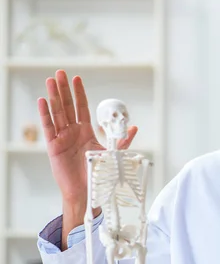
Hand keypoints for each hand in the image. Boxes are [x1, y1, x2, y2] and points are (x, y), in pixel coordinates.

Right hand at [38, 70, 136, 220]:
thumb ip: (121, 139)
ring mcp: (62, 138)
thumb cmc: (99, 174)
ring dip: (54, 96)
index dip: (80, 93)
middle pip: (67, 106)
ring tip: (50, 80)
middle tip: (60, 72)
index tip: (77, 79)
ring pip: (57, 113)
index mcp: (86, 132)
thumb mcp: (113, 154)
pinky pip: (49, 127)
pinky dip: (46, 114)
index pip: (82, 107)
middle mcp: (73, 132)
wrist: (88, 191)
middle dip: (64, 89)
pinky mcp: (54, 146)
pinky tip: (43, 101)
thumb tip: (133, 127)